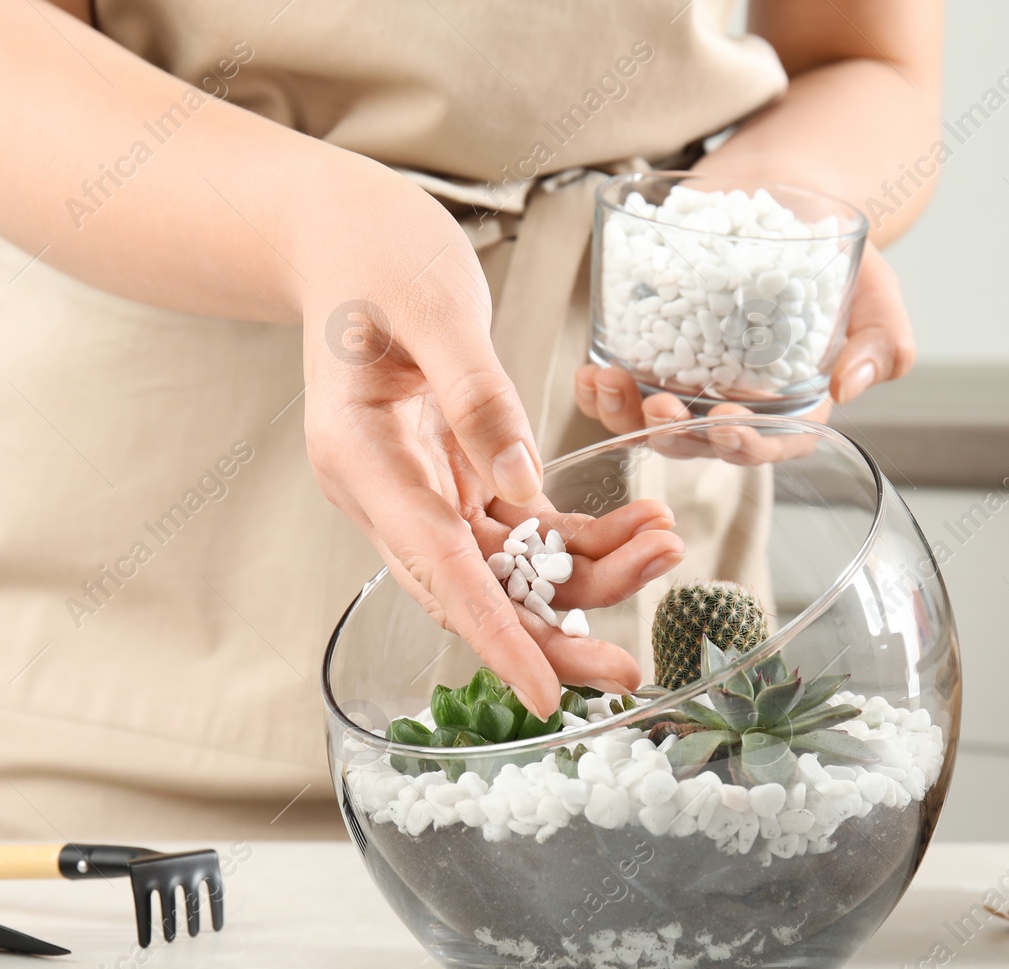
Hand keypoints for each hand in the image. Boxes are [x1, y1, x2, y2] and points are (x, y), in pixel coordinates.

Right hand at [298, 155, 684, 717]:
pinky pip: (521, 528)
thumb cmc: (375, 253)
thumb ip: (476, 397)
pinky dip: (579, 536)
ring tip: (664, 545)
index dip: (494, 635)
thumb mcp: (431, 307)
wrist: (344, 233)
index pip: (436, 568)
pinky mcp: (456, 472)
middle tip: (629, 666)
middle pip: (472, 590)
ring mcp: (423, 488)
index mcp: (361, 461)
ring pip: (507, 568)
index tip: (542, 695)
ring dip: (584, 574)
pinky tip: (639, 524)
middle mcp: (388, 492)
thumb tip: (523, 489)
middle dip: (550, 634)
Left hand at [575, 241, 914, 462]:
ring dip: (625, 415)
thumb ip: (882, 342)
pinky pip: (620, 390)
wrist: (779, 201)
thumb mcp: (876, 292)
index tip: (727, 425)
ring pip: (650, 424)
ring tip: (607, 383)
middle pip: (700, 443)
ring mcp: (688, 388)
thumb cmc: (832, 254)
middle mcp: (735, 408)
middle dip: (674, 434)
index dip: (747, 444)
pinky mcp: (650, 359)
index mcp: (792, 410)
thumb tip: (853, 387)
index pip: (771, 446)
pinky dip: (600, 392)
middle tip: (658, 407)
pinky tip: (588, 372)